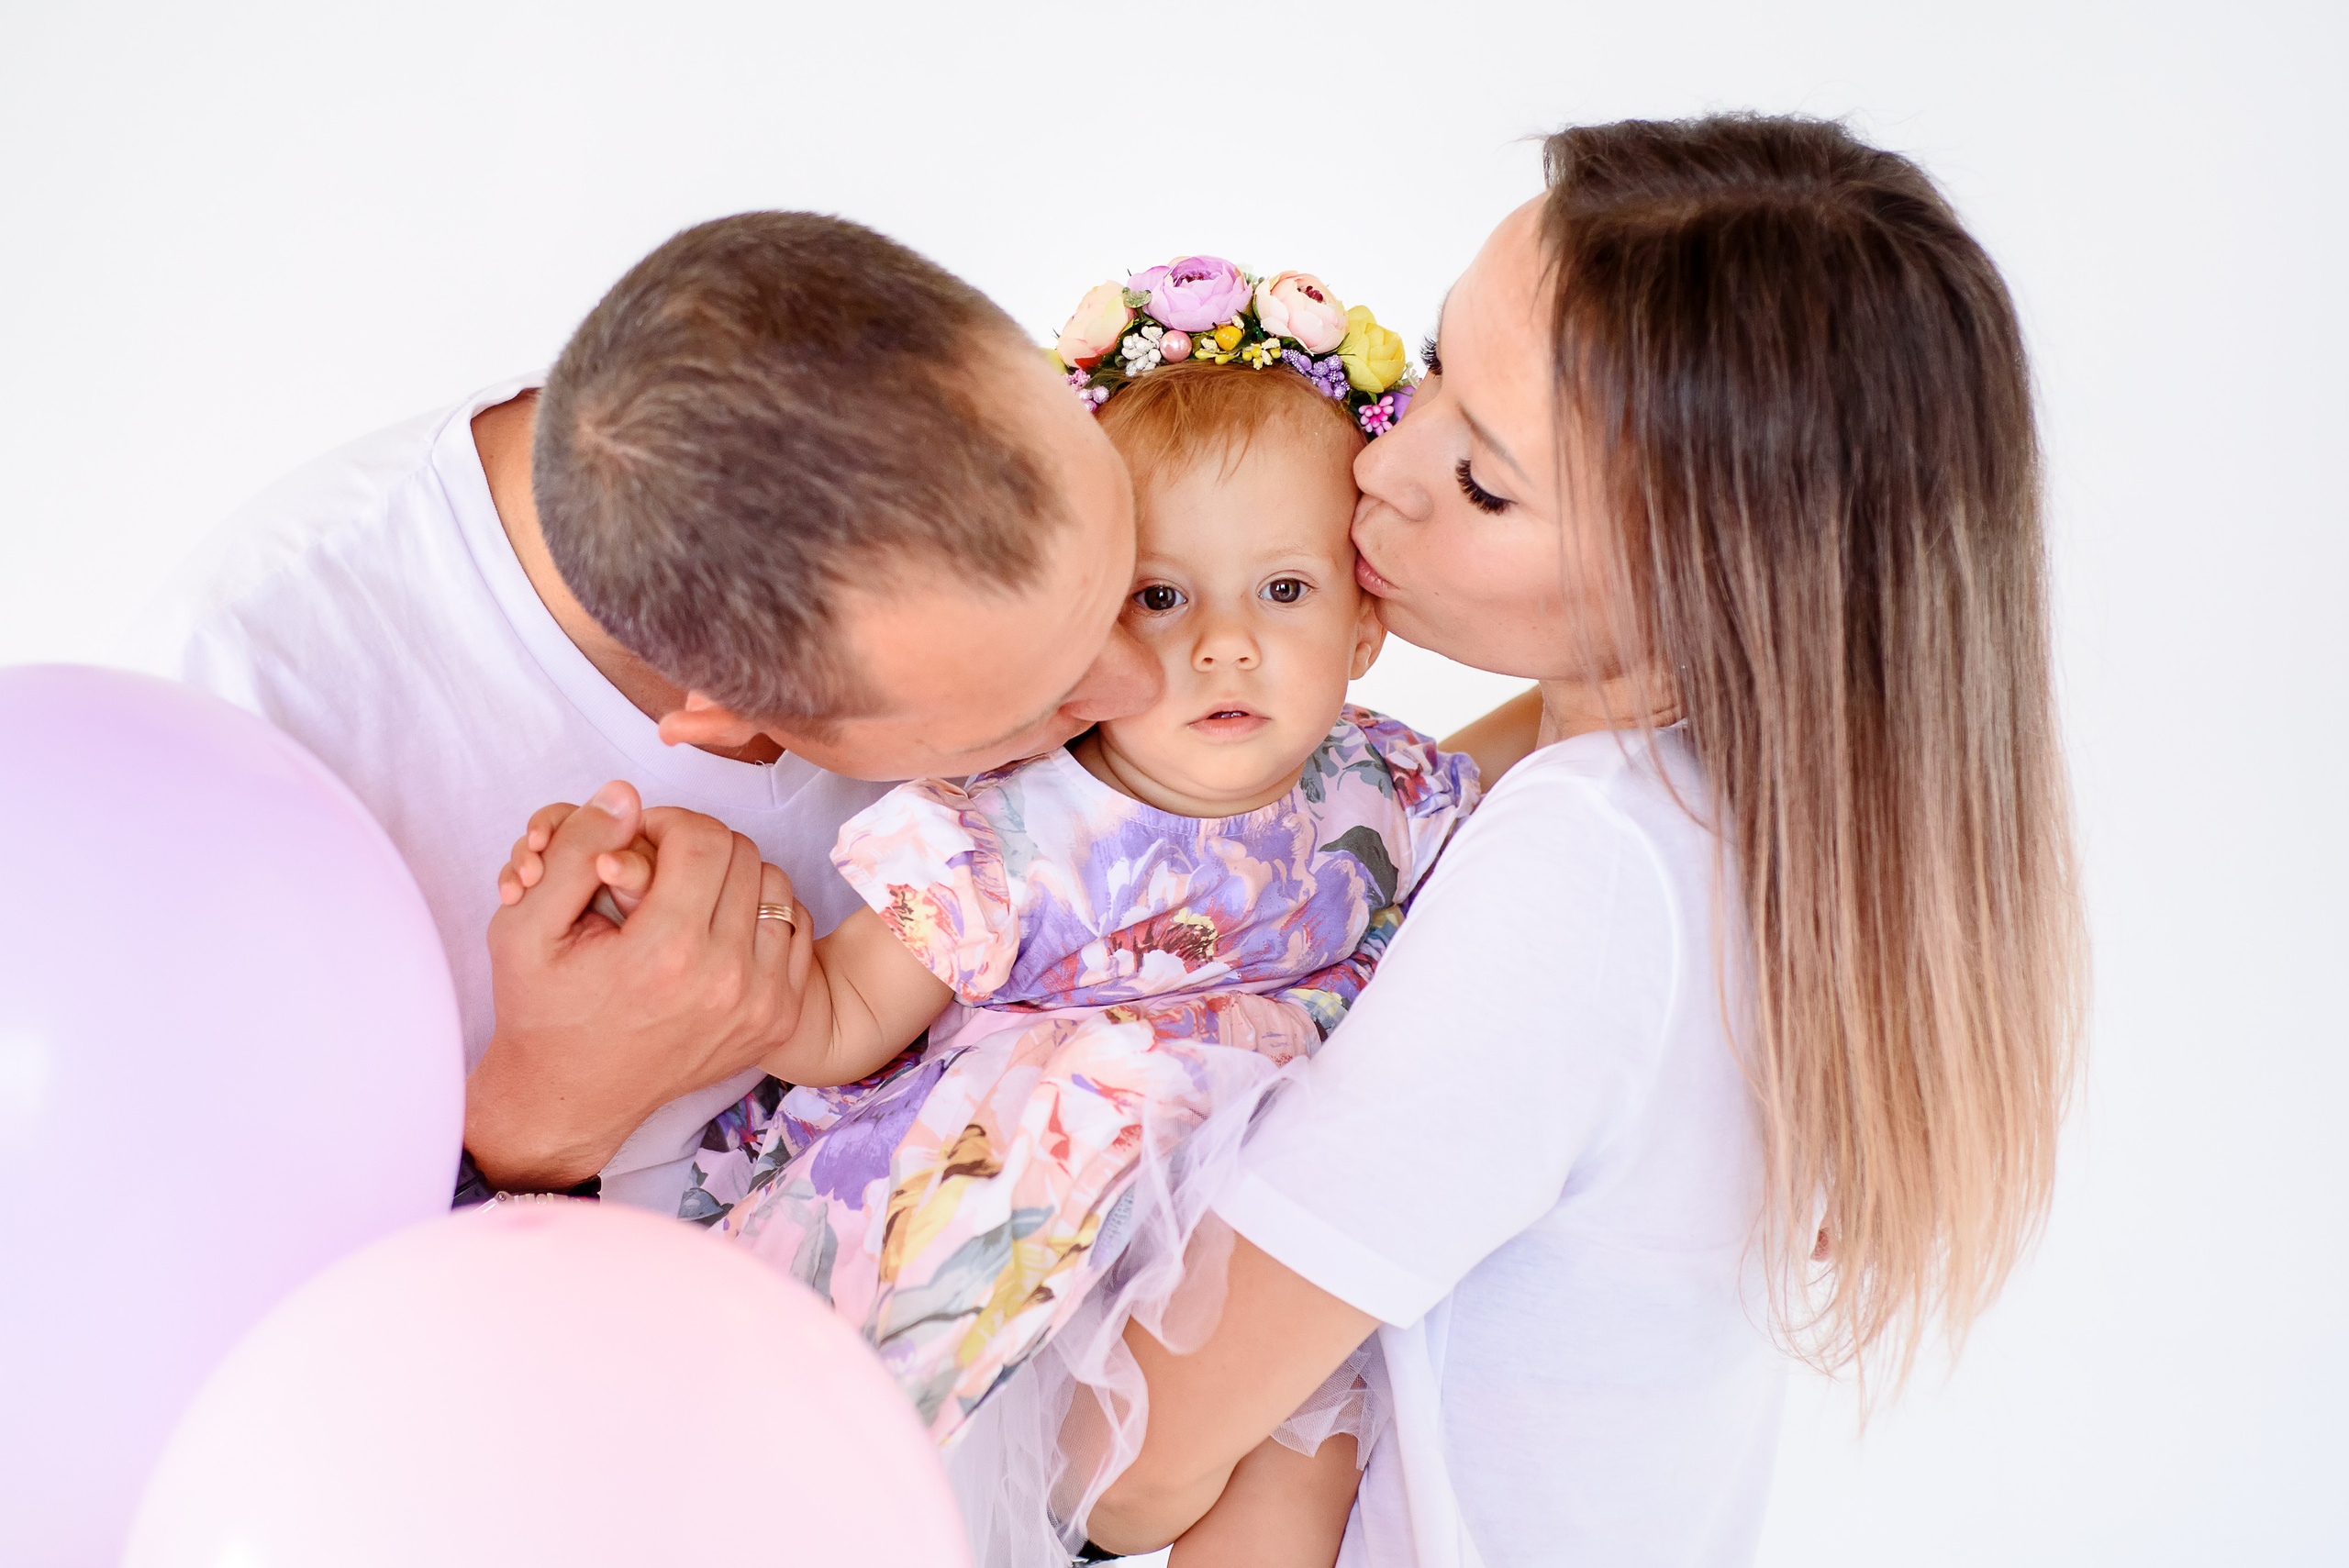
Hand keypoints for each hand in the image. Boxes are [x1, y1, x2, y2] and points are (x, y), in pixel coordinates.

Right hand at [466, 780, 813, 1190]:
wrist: (572, 1095)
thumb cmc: (543, 1008)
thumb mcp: (525, 925)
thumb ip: (573, 851)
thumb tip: (625, 794)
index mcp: (665, 951)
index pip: (702, 838)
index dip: (666, 821)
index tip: (637, 837)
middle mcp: (726, 979)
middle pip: (743, 855)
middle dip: (697, 844)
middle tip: (659, 861)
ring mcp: (761, 1003)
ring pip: (775, 885)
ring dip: (732, 876)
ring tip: (686, 894)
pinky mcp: (778, 1019)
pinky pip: (795, 929)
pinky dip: (761, 915)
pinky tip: (716, 927)